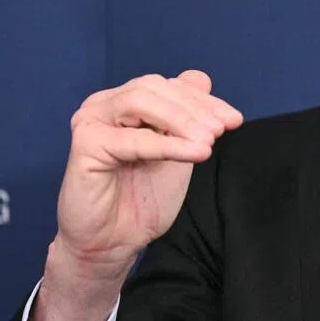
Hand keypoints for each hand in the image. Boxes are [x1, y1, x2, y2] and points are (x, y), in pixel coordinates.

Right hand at [56, 70, 242, 268]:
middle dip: (195, 108)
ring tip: (209, 142)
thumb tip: (202, 78)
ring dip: (181, 120)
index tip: (234, 120)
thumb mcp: (176, 151)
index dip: (205, 100)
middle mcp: (104, 105)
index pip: (169, 86)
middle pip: (155, 88)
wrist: (113, 242)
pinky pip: (132, 138)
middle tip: (222, 131)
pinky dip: (168, 144)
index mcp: (126, 102)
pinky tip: (196, 153)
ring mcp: (91, 121)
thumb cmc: (142, 198)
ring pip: (141, 102)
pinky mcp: (85, 145)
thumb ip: (186, 119)